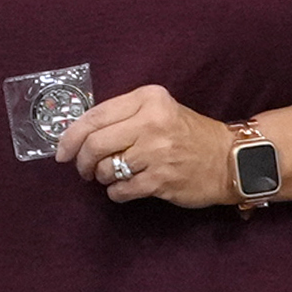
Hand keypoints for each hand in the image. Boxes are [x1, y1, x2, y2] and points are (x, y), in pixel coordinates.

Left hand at [63, 82, 235, 213]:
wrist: (230, 159)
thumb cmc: (187, 134)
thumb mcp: (158, 111)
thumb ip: (122, 116)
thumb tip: (76, 136)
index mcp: (148, 99)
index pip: (95, 116)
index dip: (70, 136)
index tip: (62, 151)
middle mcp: (152, 122)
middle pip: (94, 144)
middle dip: (82, 161)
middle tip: (84, 169)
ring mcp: (157, 153)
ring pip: (106, 169)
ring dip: (102, 177)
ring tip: (112, 175)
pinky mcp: (161, 180)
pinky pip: (121, 190)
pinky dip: (116, 193)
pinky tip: (125, 188)